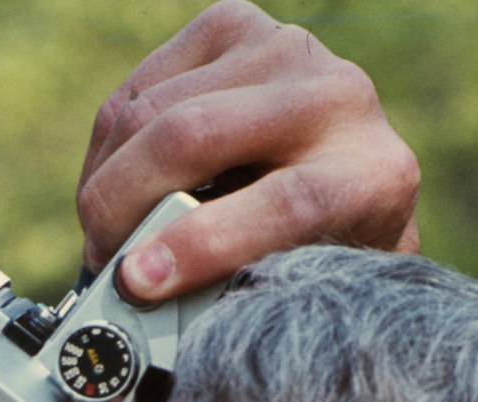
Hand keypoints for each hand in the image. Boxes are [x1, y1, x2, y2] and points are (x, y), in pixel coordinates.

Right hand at [77, 0, 419, 302]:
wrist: (338, 176)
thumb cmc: (312, 251)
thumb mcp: (291, 286)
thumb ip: (236, 290)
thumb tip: (143, 297)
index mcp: (374, 176)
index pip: (287, 203)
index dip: (201, 244)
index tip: (138, 281)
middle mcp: (340, 96)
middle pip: (195, 135)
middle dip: (123, 206)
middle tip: (103, 262)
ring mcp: (283, 50)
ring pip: (147, 112)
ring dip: (104, 185)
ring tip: (107, 236)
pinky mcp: (231, 27)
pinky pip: (132, 92)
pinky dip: (105, 155)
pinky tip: (117, 190)